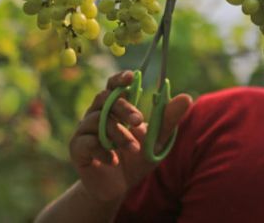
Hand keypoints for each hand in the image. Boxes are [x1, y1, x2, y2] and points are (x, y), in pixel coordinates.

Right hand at [69, 71, 192, 202]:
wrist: (120, 186)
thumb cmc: (138, 157)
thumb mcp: (157, 139)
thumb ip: (168, 119)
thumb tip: (186, 97)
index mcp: (116, 108)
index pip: (113, 85)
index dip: (120, 78)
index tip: (131, 77)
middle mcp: (97, 114)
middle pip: (105, 99)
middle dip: (124, 108)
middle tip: (140, 121)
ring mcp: (84, 130)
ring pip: (97, 121)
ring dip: (119, 135)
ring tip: (134, 149)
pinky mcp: (77, 149)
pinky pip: (86, 142)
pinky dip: (103, 151)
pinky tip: (114, 161)